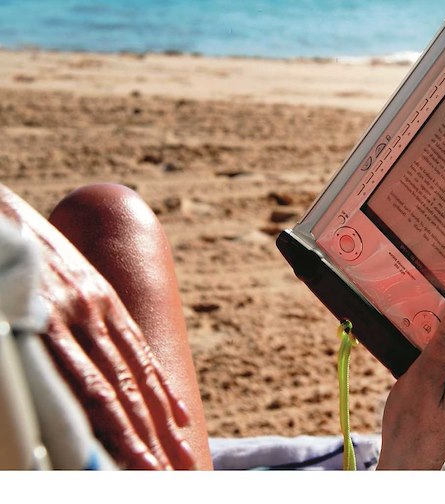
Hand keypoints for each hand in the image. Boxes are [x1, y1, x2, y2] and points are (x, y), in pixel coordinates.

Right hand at [0, 185, 195, 469]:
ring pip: (113, 391)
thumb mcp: (63, 273)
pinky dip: (97, 416)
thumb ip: (81, 308)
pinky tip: (111, 442)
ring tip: (155, 471)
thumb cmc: (23, 246)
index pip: (141, 358)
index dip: (163, 394)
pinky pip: (75, 381)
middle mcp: (98, 310)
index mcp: (103, 300)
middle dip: (160, 428)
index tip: (183, 425)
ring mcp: (71, 319)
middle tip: (183, 465)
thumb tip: (84, 345)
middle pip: (136, 382)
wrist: (2, 216)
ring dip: (136, 436)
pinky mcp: (43, 325)